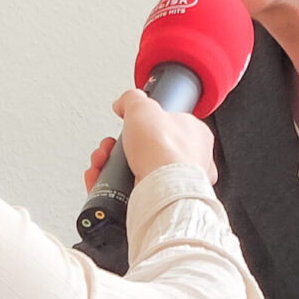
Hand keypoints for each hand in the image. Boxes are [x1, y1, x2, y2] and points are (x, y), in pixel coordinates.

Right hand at [85, 90, 216, 187]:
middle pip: (147, 149)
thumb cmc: (165, 152)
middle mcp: (190, 161)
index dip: (142, 124)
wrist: (162, 188)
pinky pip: (129, 191)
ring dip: (112, 165)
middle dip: (121, 147)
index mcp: (196, 134)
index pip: (167, 124)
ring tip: (104, 162)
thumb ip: (132, 99)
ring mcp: (173, 183)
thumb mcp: (143, 107)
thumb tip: (123, 103)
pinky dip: (110, 186)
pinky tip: (102, 178)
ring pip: (136, 170)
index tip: (128, 125)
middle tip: (112, 146)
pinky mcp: (157, 199)